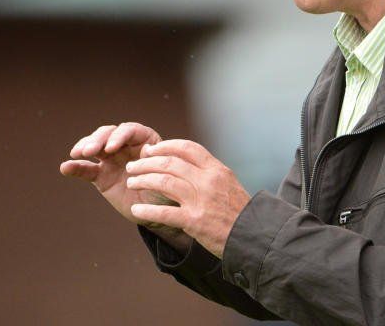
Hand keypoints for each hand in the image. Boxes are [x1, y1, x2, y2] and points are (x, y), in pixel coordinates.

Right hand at [59, 122, 183, 237]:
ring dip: (85, 146)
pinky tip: (65, 168)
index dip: (119, 136)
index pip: (130, 130)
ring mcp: (112, 159)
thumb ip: (157, 164)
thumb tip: (146, 150)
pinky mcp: (101, 175)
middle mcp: (126, 145)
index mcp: (145, 140)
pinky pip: (86, 169)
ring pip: (95, 146)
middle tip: (89, 151)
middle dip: (98, 140)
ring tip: (77, 154)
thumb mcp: (167, 177)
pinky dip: (75, 167)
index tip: (111, 148)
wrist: (159, 212)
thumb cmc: (168, 190)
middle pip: (109, 134)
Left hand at [125, 139, 250, 257]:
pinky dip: (147, 210)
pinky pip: (164, 212)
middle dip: (147, 163)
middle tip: (133, 166)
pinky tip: (136, 209)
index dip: (165, 146)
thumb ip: (209, 173)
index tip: (151, 149)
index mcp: (216, 170)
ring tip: (131, 183)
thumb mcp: (228, 184)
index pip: (187, 148)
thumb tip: (186, 162)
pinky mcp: (194, 222)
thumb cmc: (239, 212)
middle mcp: (208, 181)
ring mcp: (200, 200)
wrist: (253, 238)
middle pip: (170, 163)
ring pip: (164, 182)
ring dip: (143, 181)